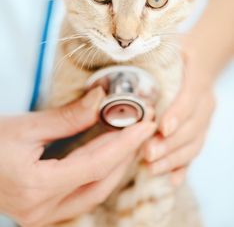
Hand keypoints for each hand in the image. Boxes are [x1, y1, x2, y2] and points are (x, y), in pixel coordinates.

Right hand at [0, 87, 155, 226]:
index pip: (96, 165)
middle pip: (100, 184)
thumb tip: (99, 100)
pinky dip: (98, 175)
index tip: (145, 124)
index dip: (125, 143)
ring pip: (93, 193)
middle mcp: (42, 210)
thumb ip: (67, 117)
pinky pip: (81, 195)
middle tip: (141, 130)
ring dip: (115, 167)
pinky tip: (106, 157)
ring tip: (129, 140)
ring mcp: (41, 216)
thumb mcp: (26, 126)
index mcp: (37, 187)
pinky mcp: (41, 212)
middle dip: (125, 156)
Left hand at [143, 42, 215, 185]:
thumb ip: (149, 54)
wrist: (197, 60)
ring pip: (194, 143)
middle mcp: (205, 100)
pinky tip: (172, 180)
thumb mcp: (167, 47)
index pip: (190, 97)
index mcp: (198, 77)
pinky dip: (184, 166)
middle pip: (193, 126)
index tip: (162, 128)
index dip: (178, 114)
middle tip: (148, 155)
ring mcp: (205, 118)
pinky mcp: (199, 130)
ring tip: (151, 168)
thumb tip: (117, 62)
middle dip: (171, 144)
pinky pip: (194, 150)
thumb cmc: (176, 53)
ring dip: (174, 158)